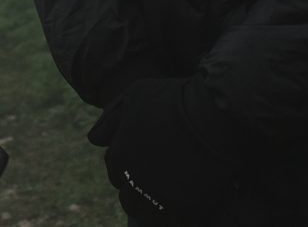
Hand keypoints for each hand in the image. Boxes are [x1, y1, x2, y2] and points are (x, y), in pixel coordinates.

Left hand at [87, 75, 238, 220]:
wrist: (214, 114)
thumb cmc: (174, 98)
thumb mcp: (136, 94)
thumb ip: (112, 118)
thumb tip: (93, 140)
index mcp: (119, 155)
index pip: (115, 172)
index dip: (130, 167)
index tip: (147, 161)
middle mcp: (133, 180)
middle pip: (128, 197)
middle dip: (138, 190)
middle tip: (159, 179)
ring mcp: (157, 197)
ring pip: (146, 213)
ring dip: (153, 206)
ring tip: (170, 194)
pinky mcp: (183, 209)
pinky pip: (171, 221)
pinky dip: (174, 216)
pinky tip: (185, 203)